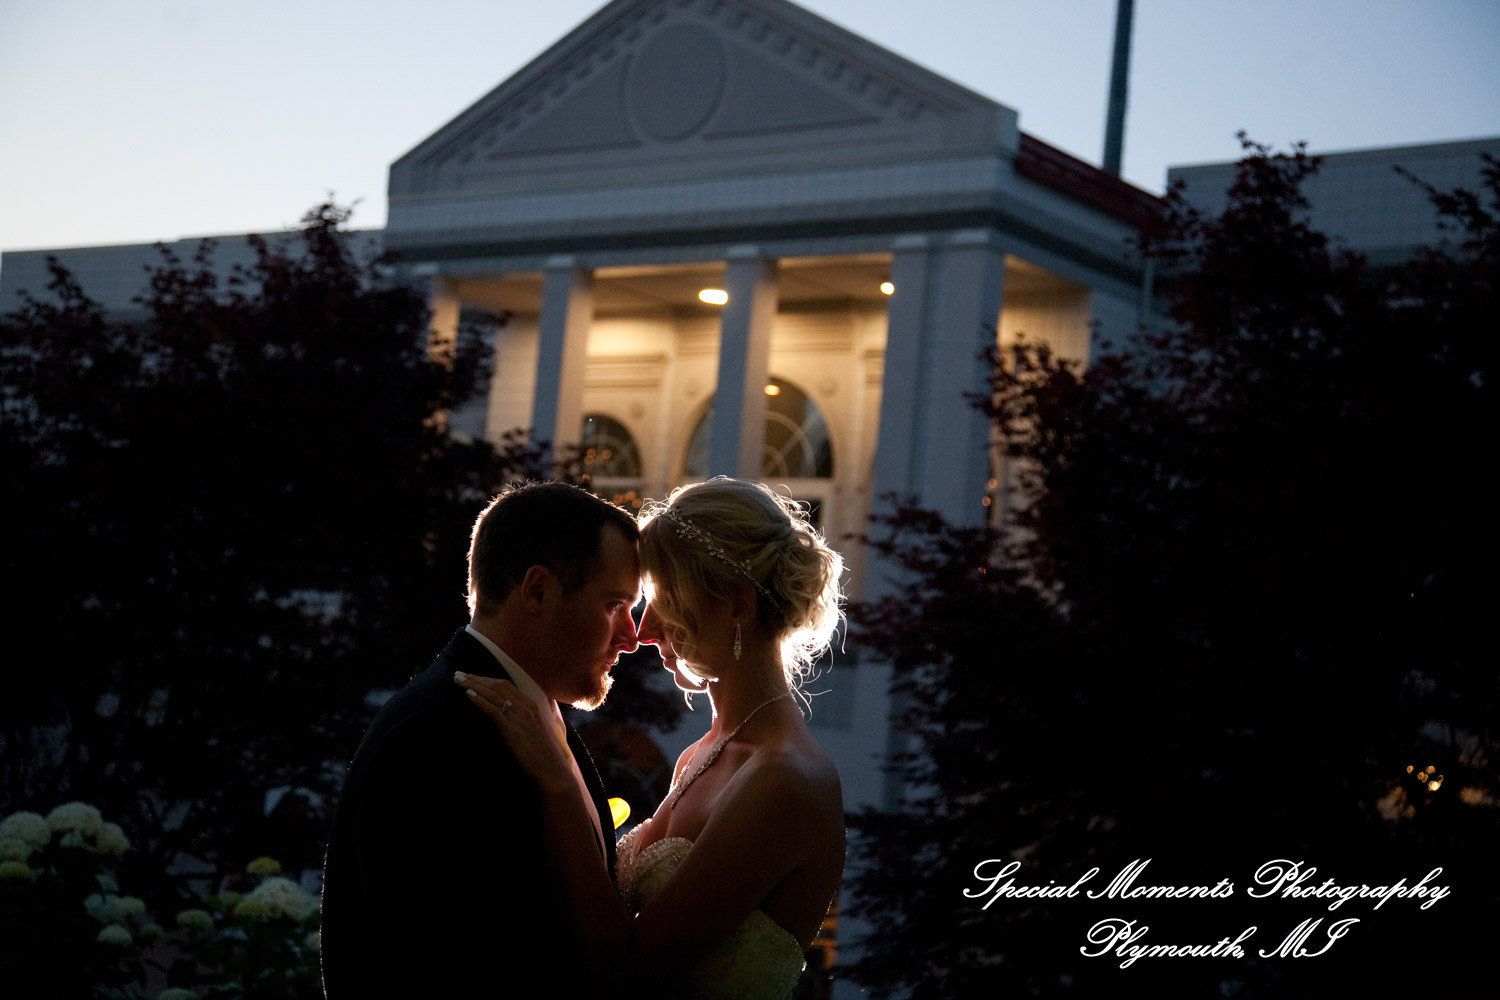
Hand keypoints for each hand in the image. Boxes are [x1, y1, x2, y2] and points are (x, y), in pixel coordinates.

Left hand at [453, 673, 574, 792]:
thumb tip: (517, 713)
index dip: (488, 679)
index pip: (506, 685)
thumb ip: (529, 717)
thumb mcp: (539, 728)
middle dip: (477, 678)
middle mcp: (526, 707)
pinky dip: (480, 700)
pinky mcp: (512, 730)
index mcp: (532, 705)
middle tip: (459, 675)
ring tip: (458, 680)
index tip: (473, 676)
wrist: (552, 769)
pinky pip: (493, 710)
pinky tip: (469, 694)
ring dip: (474, 685)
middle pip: (498, 686)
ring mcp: (519, 717)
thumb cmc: (545, 753)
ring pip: (493, 695)